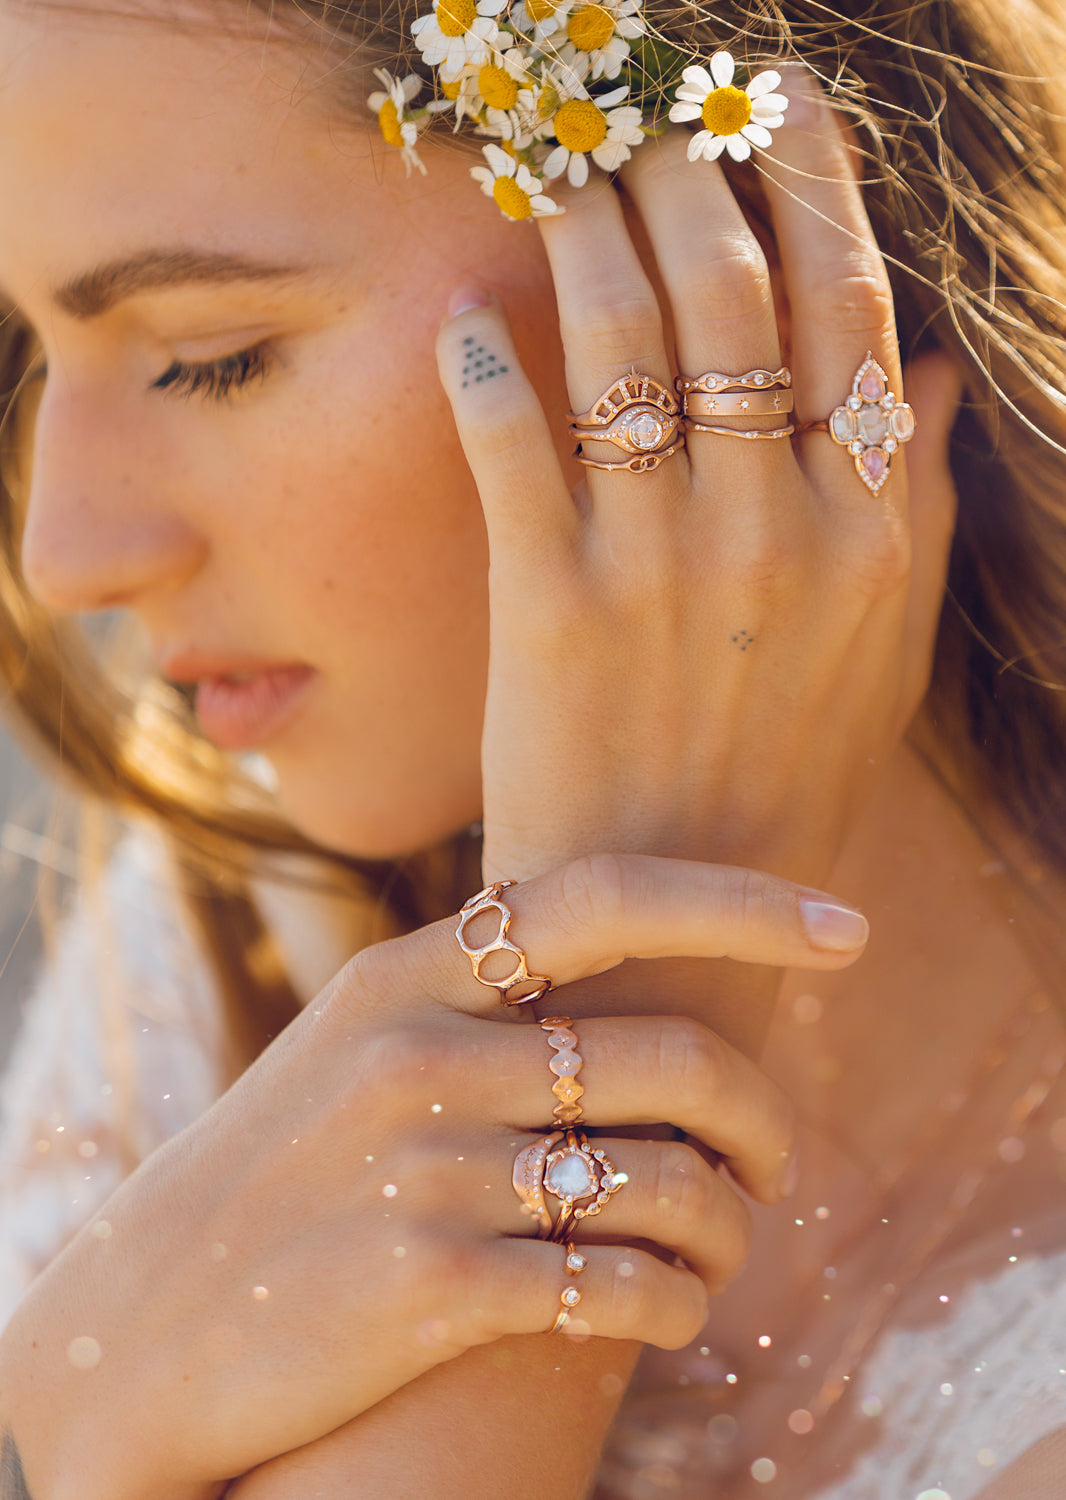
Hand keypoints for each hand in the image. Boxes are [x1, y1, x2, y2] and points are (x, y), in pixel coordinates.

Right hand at [0, 853, 871, 1499]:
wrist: (140, 1324)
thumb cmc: (281, 1173)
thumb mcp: (355, 1046)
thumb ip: (478, 999)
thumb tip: (641, 973)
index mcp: (406, 975)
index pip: (608, 899)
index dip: (743, 903)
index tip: (845, 927)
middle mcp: (420, 1055)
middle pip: (673, 1056)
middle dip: (765, 1116)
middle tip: (777, 1159)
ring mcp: (423, 1171)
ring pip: (669, 1182)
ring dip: (732, 1226)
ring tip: (725, 1248)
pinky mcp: (427, 1288)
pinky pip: (622, 1287)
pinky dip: (680, 1303)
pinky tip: (673, 1311)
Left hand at [437, 68, 959, 897]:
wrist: (679, 923)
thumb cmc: (786, 790)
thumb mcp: (889, 660)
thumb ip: (921, 513)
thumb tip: (935, 373)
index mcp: (871, 530)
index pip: (848, 301)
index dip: (810, 177)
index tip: (776, 95)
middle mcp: (774, 527)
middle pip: (731, 288)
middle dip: (684, 168)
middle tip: (639, 112)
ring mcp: (660, 564)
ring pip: (622, 339)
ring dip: (581, 229)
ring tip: (551, 170)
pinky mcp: (551, 609)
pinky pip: (513, 448)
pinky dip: (484, 371)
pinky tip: (468, 318)